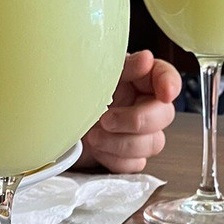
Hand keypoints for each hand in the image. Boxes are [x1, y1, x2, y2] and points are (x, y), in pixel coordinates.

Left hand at [76, 50, 180, 173]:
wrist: (53, 125)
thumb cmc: (72, 95)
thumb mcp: (93, 73)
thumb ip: (124, 67)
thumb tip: (147, 59)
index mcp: (138, 80)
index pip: (167, 76)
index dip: (171, 84)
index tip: (165, 92)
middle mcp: (143, 105)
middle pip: (165, 115)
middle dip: (137, 120)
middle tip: (107, 119)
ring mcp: (139, 134)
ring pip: (152, 144)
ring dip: (121, 143)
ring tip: (94, 136)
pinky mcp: (129, 157)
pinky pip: (135, 164)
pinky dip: (114, 158)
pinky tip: (97, 149)